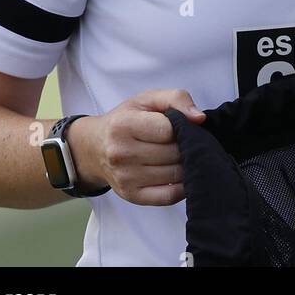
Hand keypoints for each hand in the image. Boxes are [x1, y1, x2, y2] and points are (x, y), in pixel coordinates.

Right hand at [66, 89, 205, 203]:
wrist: (95, 147)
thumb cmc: (126, 119)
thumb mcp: (147, 99)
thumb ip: (176, 98)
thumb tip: (199, 118)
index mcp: (123, 125)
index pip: (168, 130)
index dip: (182, 127)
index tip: (180, 125)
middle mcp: (121, 154)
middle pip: (173, 154)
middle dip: (186, 146)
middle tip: (186, 141)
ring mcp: (126, 178)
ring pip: (175, 174)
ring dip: (186, 165)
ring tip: (183, 155)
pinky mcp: (132, 196)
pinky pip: (169, 196)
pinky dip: (182, 186)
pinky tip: (180, 174)